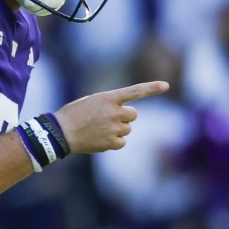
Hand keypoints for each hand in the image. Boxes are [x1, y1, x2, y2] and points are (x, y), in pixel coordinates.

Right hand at [53, 81, 169, 153]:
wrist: (61, 132)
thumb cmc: (74, 114)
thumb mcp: (92, 101)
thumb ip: (110, 104)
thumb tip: (124, 115)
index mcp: (108, 97)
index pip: (135, 91)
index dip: (152, 88)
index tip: (166, 86)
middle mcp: (113, 111)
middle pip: (133, 115)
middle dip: (124, 117)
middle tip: (108, 119)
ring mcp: (113, 127)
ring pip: (127, 129)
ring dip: (118, 129)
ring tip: (100, 129)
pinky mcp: (111, 142)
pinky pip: (122, 142)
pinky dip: (114, 142)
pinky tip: (100, 139)